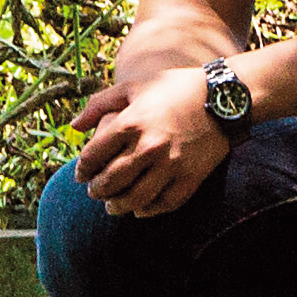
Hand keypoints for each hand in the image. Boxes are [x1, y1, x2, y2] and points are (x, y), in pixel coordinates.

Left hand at [68, 64, 234, 218]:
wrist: (223, 96)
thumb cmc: (173, 87)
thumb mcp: (133, 87)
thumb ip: (99, 104)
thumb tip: (73, 127)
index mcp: (131, 122)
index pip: (93, 156)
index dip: (82, 170)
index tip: (81, 175)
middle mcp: (149, 146)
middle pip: (110, 181)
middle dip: (97, 191)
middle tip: (94, 192)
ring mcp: (171, 164)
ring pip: (135, 198)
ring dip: (118, 206)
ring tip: (112, 206)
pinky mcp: (191, 177)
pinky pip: (165, 203)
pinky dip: (149, 210)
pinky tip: (140, 208)